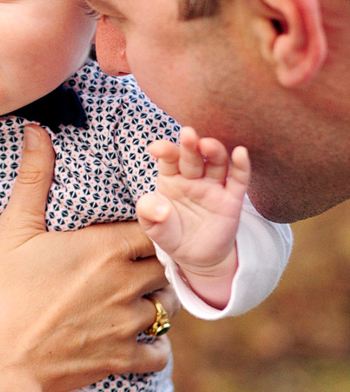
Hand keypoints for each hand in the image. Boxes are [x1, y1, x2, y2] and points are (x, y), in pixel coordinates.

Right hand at [0, 127, 172, 391]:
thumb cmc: (0, 294)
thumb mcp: (12, 231)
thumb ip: (33, 179)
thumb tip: (37, 130)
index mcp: (104, 248)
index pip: (155, 229)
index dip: (149, 229)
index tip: (133, 232)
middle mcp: (126, 284)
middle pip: (166, 267)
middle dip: (155, 265)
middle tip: (136, 265)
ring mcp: (126, 325)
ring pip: (167, 309)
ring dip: (158, 303)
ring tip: (138, 299)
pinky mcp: (121, 360)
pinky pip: (159, 355)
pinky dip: (155, 348)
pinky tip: (139, 341)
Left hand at [136, 127, 248, 306]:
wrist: (196, 257)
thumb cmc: (170, 234)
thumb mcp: (152, 226)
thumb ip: (149, 213)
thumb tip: (161, 209)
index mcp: (171, 178)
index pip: (169, 159)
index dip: (164, 151)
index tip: (156, 149)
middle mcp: (193, 177)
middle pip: (193, 157)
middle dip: (190, 145)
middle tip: (188, 134)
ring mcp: (213, 186)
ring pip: (216, 162)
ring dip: (214, 151)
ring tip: (207, 144)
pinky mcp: (232, 199)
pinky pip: (238, 179)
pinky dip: (241, 165)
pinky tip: (240, 152)